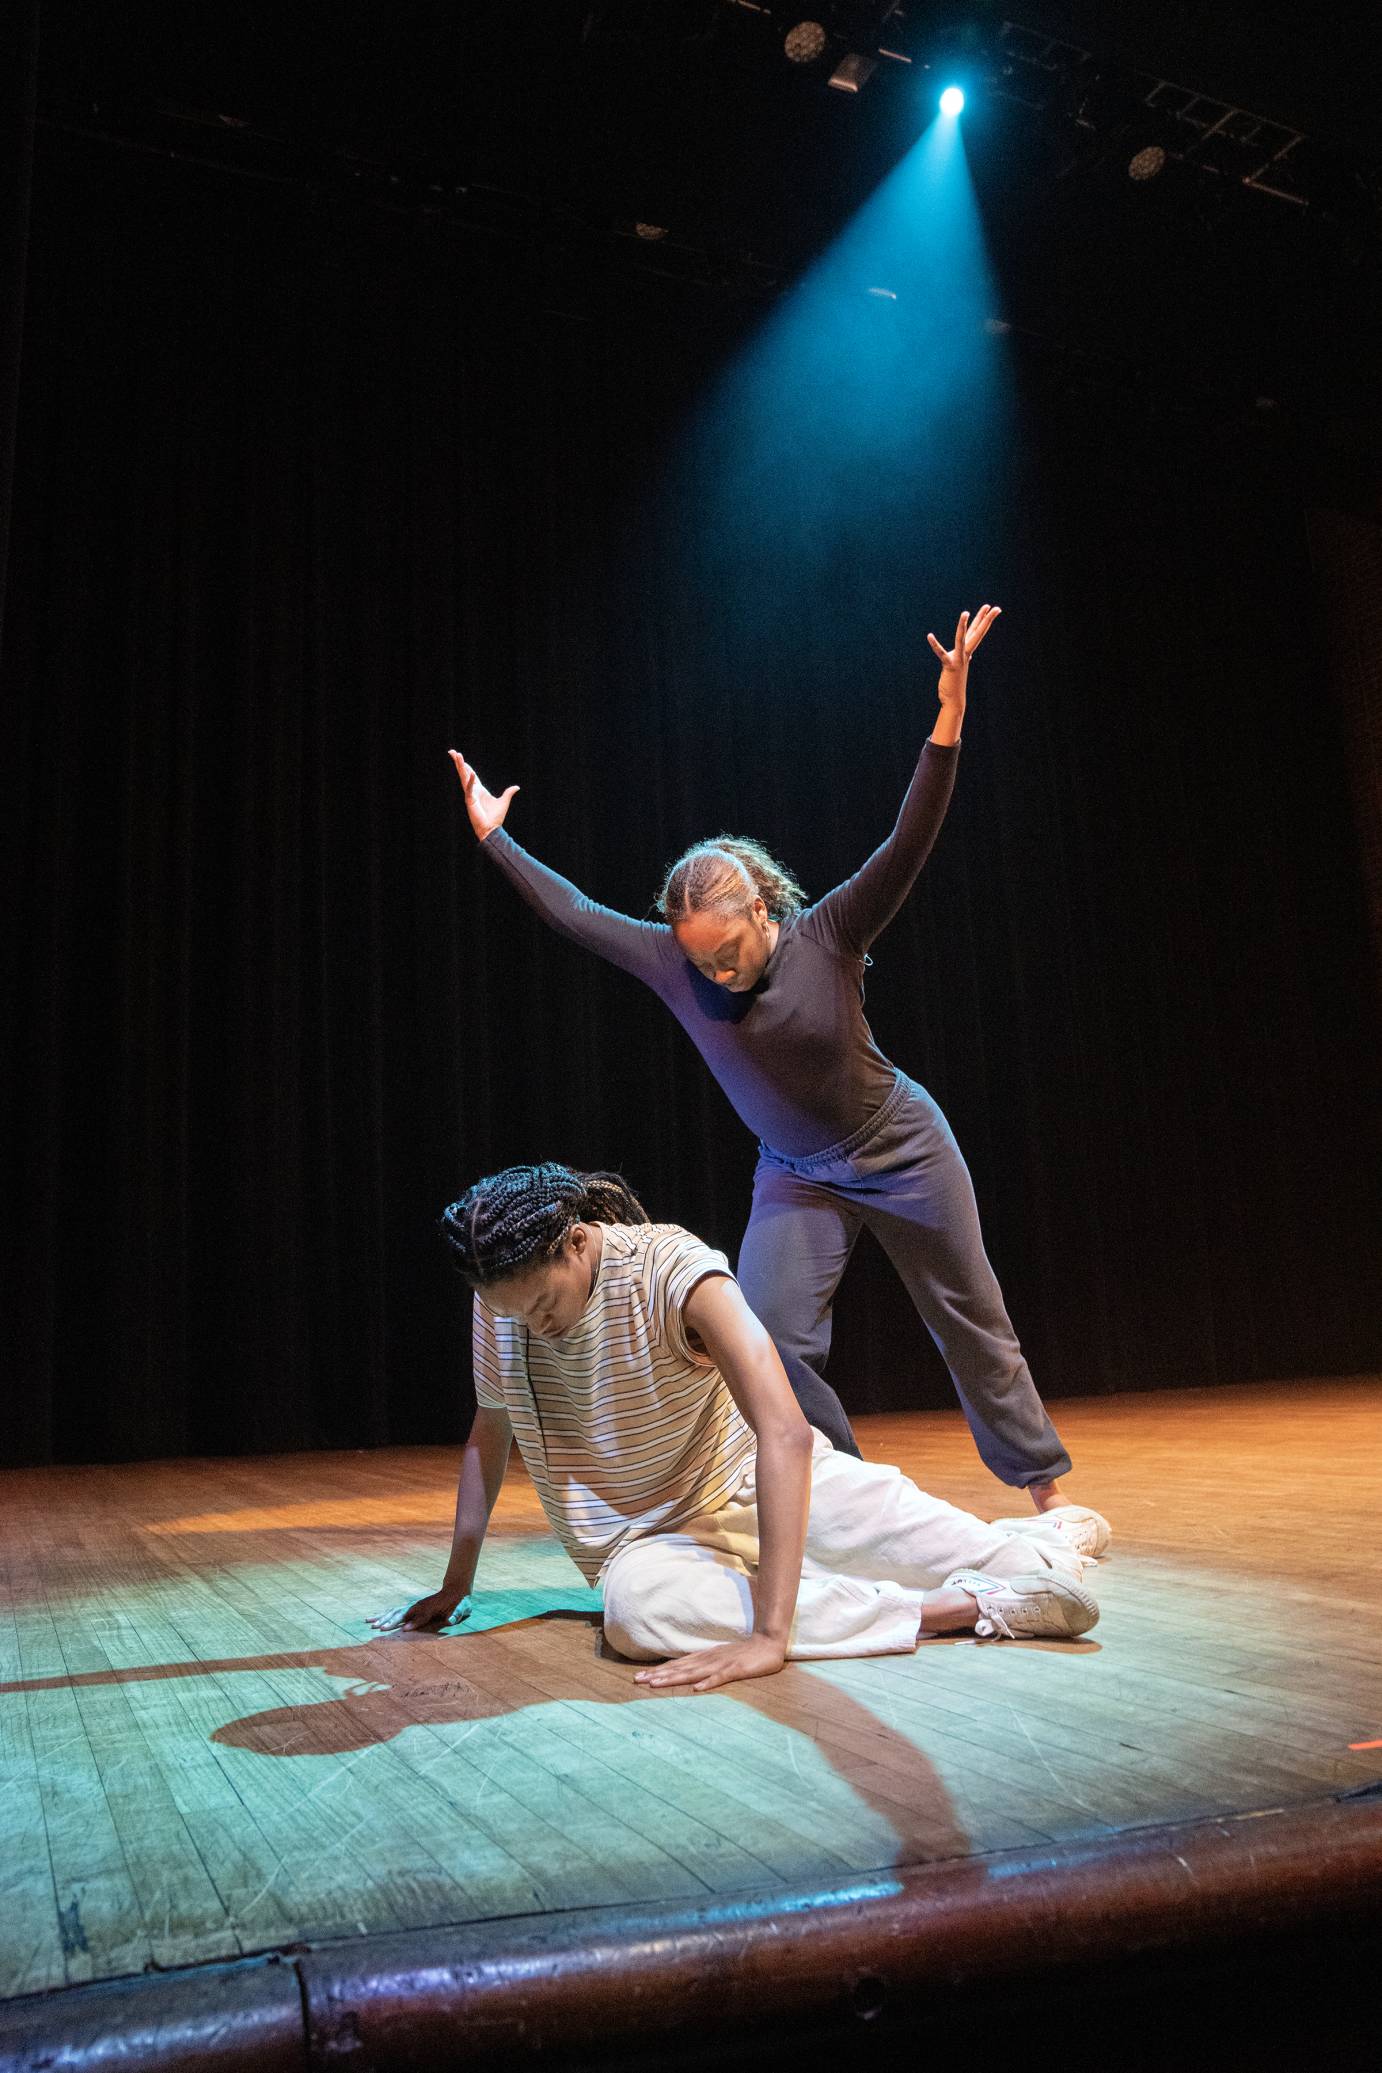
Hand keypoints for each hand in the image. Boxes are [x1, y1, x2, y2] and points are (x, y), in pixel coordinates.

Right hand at [368, 1589, 470, 1633]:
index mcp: (431, 1608)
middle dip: (392, 1621)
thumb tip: (452, 1620)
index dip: (413, 1624)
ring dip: (383, 1618)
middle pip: (403, 1614)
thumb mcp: (462, 1608)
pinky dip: (383, 1615)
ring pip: (395, 1612)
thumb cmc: (459, 1603)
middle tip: (381, 1629)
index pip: (420, 1617)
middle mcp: (420, 1606)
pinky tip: (373, 1619)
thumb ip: (456, 1614)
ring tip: (371, 1624)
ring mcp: (414, 1606)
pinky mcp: (411, 1607)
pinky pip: (394, 1611)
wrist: (455, 1590)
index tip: (403, 1630)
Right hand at [448, 750, 518, 839]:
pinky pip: (469, 788)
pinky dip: (471, 781)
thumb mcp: (504, 801)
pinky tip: (471, 772)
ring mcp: (470, 795)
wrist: (492, 829)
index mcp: (479, 790)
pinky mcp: (470, 801)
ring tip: (456, 755)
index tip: (461, 757)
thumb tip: (516, 787)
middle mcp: (473, 791)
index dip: (466, 766)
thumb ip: (508, 793)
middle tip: (452, 751)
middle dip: (459, 762)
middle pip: (464, 773)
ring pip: (464, 778)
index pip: (471, 775)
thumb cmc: (496, 818)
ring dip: (460, 766)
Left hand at [633, 1632, 786, 1693]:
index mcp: (703, 1658)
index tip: (639, 1677)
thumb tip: (683, 1673)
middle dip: (658, 1675)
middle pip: (679, 1668)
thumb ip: (702, 1665)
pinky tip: (698, 1689)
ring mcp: (721, 1663)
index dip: (658, 1671)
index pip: (677, 1665)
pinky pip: (721, 1677)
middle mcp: (708, 1659)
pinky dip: (709, 1682)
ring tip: (656, 1684)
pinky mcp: (736, 1669)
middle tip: (637, 1680)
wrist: (767, 1643)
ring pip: (694, 1672)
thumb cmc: (742, 1654)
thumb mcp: (718, 1659)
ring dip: (674, 1678)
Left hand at [926, 603, 1000, 708]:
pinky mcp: (949, 665)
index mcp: (968, 652)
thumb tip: (969, 654)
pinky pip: (941, 653)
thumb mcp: (961, 666)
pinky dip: (935, 645)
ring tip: (965, 613)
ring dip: (963, 626)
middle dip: (986, 619)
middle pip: (977, 633)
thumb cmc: (955, 683)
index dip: (985, 620)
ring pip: (961, 639)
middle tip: (995, 607)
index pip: (979, 632)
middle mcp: (966, 654)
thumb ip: (964, 658)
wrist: (954, 700)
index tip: (993, 609)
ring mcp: (959, 659)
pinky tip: (929, 636)